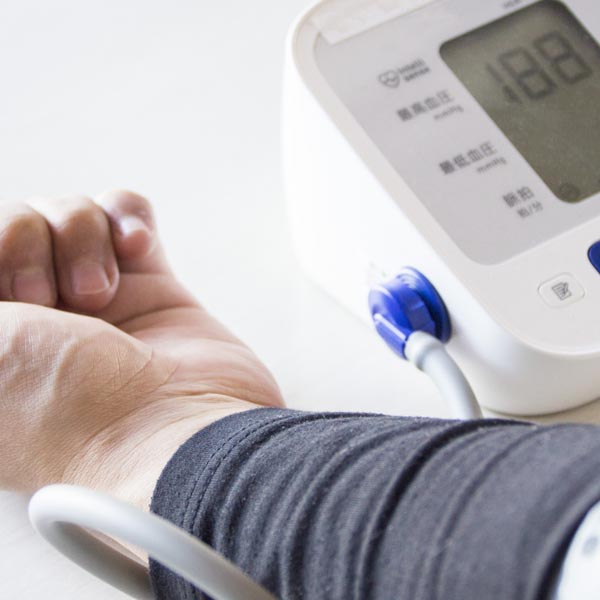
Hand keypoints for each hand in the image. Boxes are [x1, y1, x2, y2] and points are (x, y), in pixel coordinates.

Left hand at [0, 191, 282, 509]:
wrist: (175, 430)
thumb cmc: (69, 410)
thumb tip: (3, 285)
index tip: (10, 296)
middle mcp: (36, 316)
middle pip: (13, 223)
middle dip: (25, 242)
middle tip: (51, 300)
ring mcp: (96, 298)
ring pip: (70, 211)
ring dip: (81, 238)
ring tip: (102, 294)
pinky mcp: (149, 283)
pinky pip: (126, 212)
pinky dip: (128, 219)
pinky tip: (136, 249)